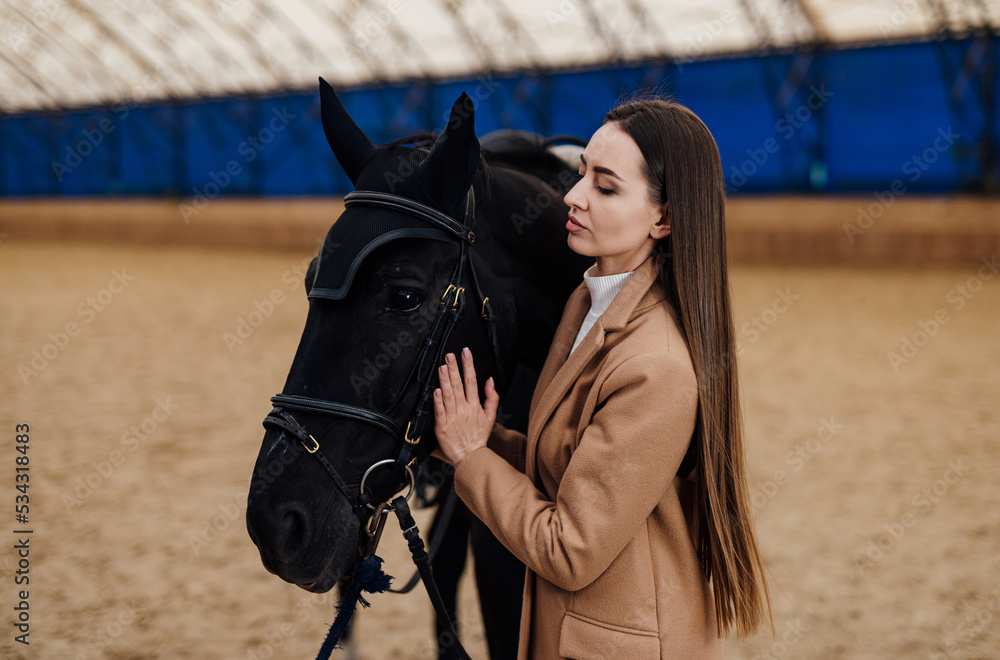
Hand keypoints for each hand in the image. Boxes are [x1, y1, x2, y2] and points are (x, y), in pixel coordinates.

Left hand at [433, 347, 498, 465]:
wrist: (470, 456)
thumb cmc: (478, 436)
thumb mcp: (491, 417)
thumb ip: (492, 397)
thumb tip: (490, 380)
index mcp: (475, 406)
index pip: (472, 381)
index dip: (468, 365)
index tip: (465, 352)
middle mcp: (464, 409)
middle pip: (458, 385)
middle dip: (454, 368)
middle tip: (449, 354)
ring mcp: (452, 417)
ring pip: (448, 395)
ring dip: (445, 380)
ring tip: (442, 367)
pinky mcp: (442, 426)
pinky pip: (440, 411)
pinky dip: (438, 400)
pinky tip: (436, 390)